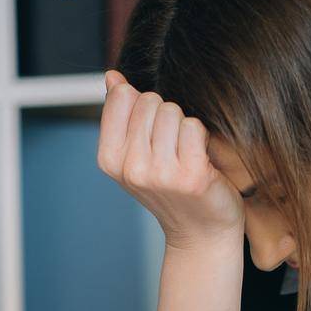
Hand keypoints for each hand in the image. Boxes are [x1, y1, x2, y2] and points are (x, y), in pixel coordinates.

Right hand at [96, 70, 243, 251]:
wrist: (202, 233)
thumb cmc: (171, 189)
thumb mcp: (136, 154)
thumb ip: (122, 114)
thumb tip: (112, 77)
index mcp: (109, 159)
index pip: (123, 96)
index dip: (143, 107)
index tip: (152, 135)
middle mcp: (130, 168)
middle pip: (150, 101)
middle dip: (166, 117)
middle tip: (173, 149)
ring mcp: (160, 174)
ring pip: (173, 111)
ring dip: (185, 127)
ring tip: (187, 155)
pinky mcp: (191, 176)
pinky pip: (194, 127)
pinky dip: (202, 138)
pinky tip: (202, 161)